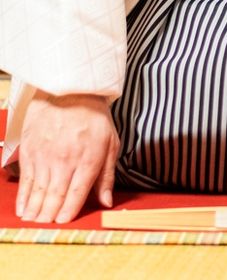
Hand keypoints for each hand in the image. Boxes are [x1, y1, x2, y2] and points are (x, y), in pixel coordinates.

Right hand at [16, 91, 118, 223]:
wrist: (69, 92)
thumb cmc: (93, 117)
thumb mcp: (111, 142)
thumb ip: (107, 175)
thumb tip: (107, 201)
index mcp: (88, 159)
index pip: (76, 194)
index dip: (69, 212)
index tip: (64, 221)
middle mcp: (65, 161)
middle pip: (55, 197)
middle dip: (49, 215)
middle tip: (46, 225)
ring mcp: (45, 158)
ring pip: (38, 193)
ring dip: (35, 211)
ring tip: (34, 221)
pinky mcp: (30, 153)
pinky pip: (26, 182)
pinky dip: (24, 198)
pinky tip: (23, 209)